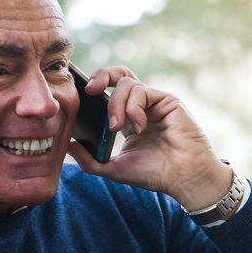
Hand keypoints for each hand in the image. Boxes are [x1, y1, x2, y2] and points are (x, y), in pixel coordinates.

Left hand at [66, 66, 231, 210]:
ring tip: (118, 128)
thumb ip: (90, 161)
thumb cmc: (155, 173)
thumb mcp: (115, 169)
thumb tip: (68, 147)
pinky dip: (133, 108)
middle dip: (101, 76)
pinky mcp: (166, 100)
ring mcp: (154, 101)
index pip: (109, 92)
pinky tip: (138, 127)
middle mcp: (141, 106)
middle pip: (118, 75)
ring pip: (127, 84)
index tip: (80, 98)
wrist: (183, 177)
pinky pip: (142, 91)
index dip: (94, 88)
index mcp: (128, 117)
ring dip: (116, 105)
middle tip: (89, 90)